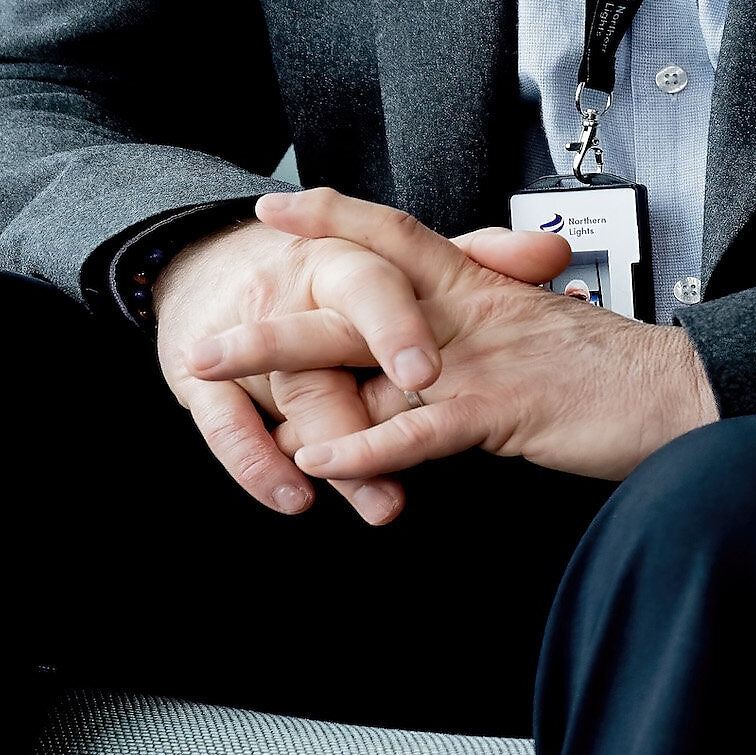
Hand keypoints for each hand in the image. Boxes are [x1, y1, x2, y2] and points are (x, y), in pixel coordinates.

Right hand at [149, 217, 472, 524]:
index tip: (427, 371)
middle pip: (324, 344)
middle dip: (361, 399)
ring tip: (380, 502)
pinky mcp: (204, 382)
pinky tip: (293, 495)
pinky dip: (258, 464)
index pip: (370, 284)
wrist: (210, 265)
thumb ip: (475, 257)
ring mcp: (241, 335)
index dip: (397, 327)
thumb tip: (550, 252)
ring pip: (291, 396)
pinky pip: (226, 425)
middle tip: (406, 442)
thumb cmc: (322, 272)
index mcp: (339, 259)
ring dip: (334, 454)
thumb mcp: (394, 257)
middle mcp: (289, 293)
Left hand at [182, 189, 720, 489]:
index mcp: (478, 286)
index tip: (274, 205)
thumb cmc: (613, 374)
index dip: (331, 217)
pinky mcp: (500, 410)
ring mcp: (480, 359)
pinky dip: (364, 444)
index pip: (392, 235)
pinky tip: (316, 456)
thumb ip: (471, 342)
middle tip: (201, 330)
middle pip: (352, 293)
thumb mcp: (529, 342)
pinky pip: (418, 428)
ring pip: (365, 354)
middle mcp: (469, 310)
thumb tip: (416, 366)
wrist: (684, 391)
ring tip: (218, 381)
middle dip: (271, 311)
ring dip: (285, 371)